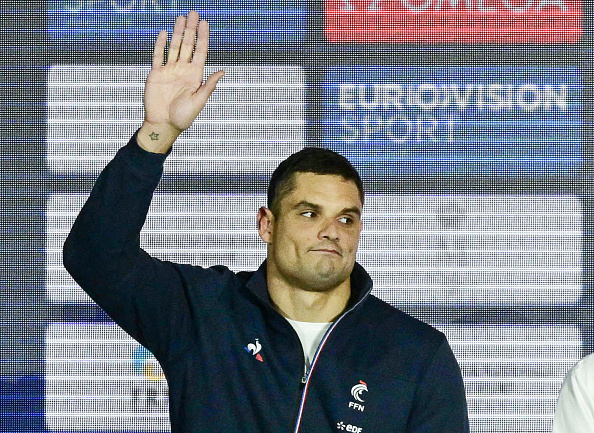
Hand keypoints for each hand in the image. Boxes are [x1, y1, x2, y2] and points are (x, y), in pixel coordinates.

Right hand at [138, 11, 224, 152]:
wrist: (163, 124)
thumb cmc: (183, 117)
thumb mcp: (199, 101)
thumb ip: (209, 85)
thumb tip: (222, 71)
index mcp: (195, 76)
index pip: (200, 51)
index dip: (203, 37)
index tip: (205, 23)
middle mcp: (183, 70)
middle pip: (188, 45)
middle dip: (191, 29)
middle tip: (194, 13)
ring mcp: (169, 71)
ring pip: (174, 47)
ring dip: (177, 32)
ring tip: (181, 18)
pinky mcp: (156, 74)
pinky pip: (158, 56)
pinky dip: (161, 45)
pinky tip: (164, 33)